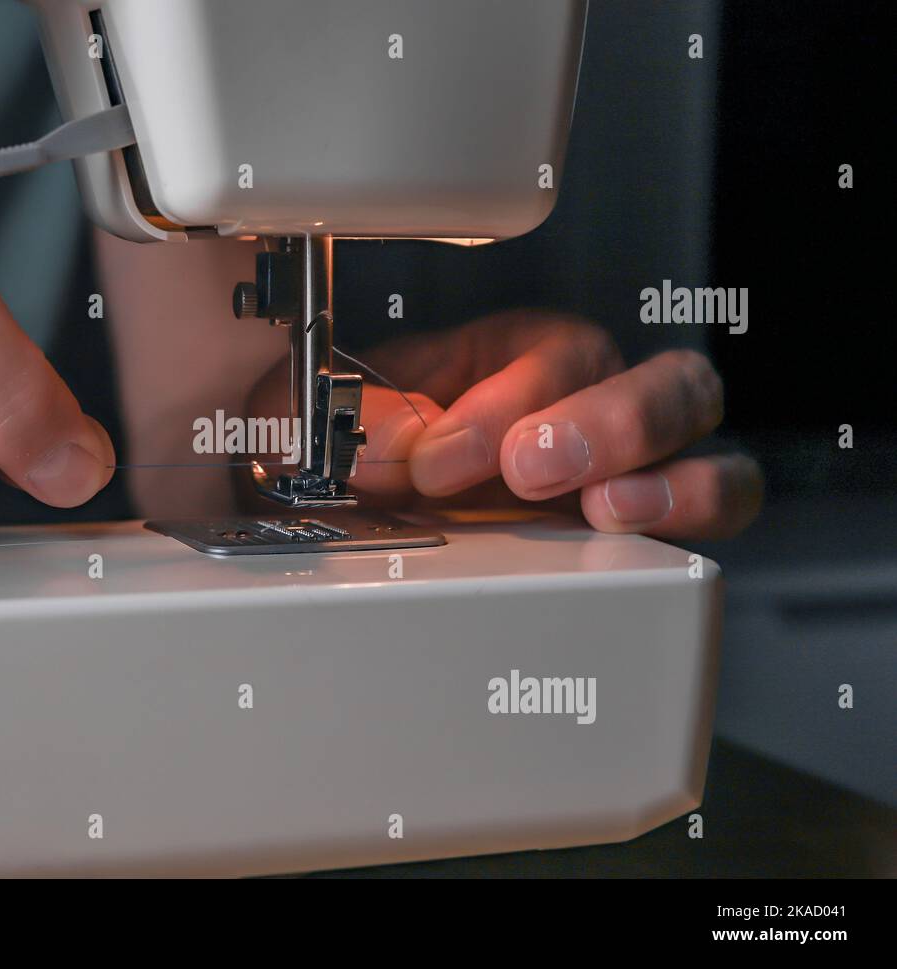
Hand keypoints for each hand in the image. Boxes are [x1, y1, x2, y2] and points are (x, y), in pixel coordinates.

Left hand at [251, 311, 761, 539]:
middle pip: (651, 376)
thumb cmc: (382, 449)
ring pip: (698, 430)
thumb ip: (355, 416)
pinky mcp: (656, 518)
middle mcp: (595, 395)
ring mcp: (637, 457)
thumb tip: (390, 440)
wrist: (388, 508)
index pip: (547, 355)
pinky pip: (718, 498)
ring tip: (602, 507)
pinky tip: (631, 531)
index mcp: (524, 353)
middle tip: (528, 468)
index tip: (437, 458)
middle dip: (596, 423)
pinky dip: (690, 511)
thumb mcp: (344, 418)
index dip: (496, 406)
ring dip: (662, 469)